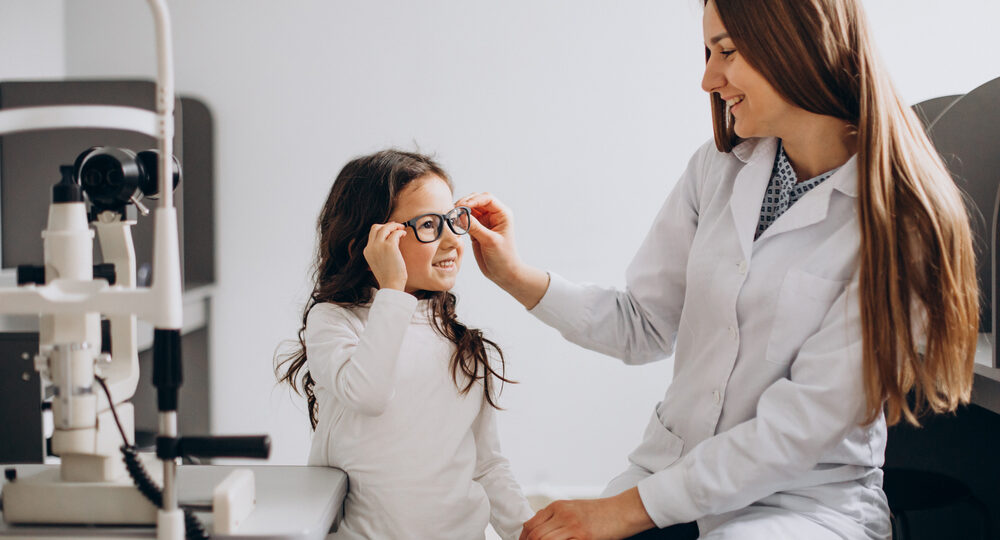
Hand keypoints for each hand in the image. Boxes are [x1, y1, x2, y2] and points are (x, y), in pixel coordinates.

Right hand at [362, 222, 406, 290]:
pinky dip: (400, 231)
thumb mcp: (379, 262)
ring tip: (402, 229)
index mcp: (367, 251)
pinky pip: (395, 233)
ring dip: (394, 226)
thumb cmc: (389, 276)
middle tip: (397, 227)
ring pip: (385, 227)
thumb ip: (380, 251)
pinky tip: (404, 234)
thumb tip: (391, 240)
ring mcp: (379, 246)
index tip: (390, 230)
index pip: (372, 234)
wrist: (391, 284)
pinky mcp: (389, 246)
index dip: (382, 229)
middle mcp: (371, 247)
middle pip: (376, 227)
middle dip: (387, 225)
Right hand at [454, 192, 521, 284]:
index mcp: (502, 214)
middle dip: (465, 203)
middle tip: (454, 210)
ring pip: (470, 209)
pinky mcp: (477, 230)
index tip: (462, 206)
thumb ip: (475, 227)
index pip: (487, 198)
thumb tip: (460, 214)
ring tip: (452, 216)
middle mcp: (494, 215)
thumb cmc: (503, 257)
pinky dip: (459, 220)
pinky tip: (454, 223)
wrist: (503, 273)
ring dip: (461, 211)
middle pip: (477, 200)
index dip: (474, 200)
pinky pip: (466, 220)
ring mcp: (484, 222)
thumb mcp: (490, 241)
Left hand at [519, 489, 654, 539]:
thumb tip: (540, 530)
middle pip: (535, 533)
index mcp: (558, 506)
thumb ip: (557, 517)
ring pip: (544, 539)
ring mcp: (572, 526)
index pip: (531, 523)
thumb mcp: (574, 508)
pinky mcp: (583, 537)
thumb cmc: (601, 512)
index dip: (524, 537)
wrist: (623, 510)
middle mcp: (562, 514)